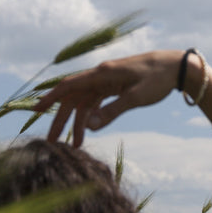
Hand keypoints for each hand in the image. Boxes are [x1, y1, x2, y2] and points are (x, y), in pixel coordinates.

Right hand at [34, 50, 183, 145]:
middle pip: (73, 98)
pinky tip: (90, 131)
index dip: (50, 98)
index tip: (35, 111)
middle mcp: (100, 76)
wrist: (176, 66)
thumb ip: (112, 111)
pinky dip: (91, 116)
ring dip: (77, 122)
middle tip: (52, 141)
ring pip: (84, 102)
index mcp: (102, 74)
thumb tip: (89, 127)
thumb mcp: (136, 97)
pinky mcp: (115, 86)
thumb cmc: (157, 79)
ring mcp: (107, 81)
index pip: (69, 86)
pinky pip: (96, 102)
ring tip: (75, 146)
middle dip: (61, 119)